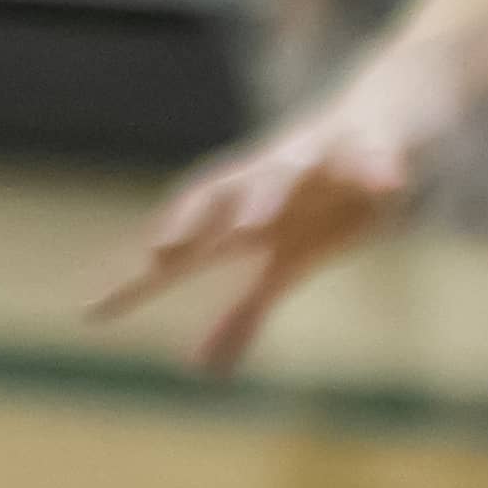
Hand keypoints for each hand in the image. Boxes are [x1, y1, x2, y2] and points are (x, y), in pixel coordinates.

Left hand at [94, 44, 452, 373]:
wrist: (385, 119)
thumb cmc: (322, 198)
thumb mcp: (286, 259)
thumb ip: (244, 311)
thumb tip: (199, 369)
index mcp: (243, 211)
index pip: (185, 239)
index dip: (145, 269)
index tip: (101, 305)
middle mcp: (268, 178)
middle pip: (218, 192)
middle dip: (189, 220)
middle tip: (159, 252)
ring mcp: (319, 156)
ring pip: (285, 169)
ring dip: (266, 193)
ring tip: (253, 224)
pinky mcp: (375, 145)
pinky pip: (375, 155)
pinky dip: (379, 168)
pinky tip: (386, 184)